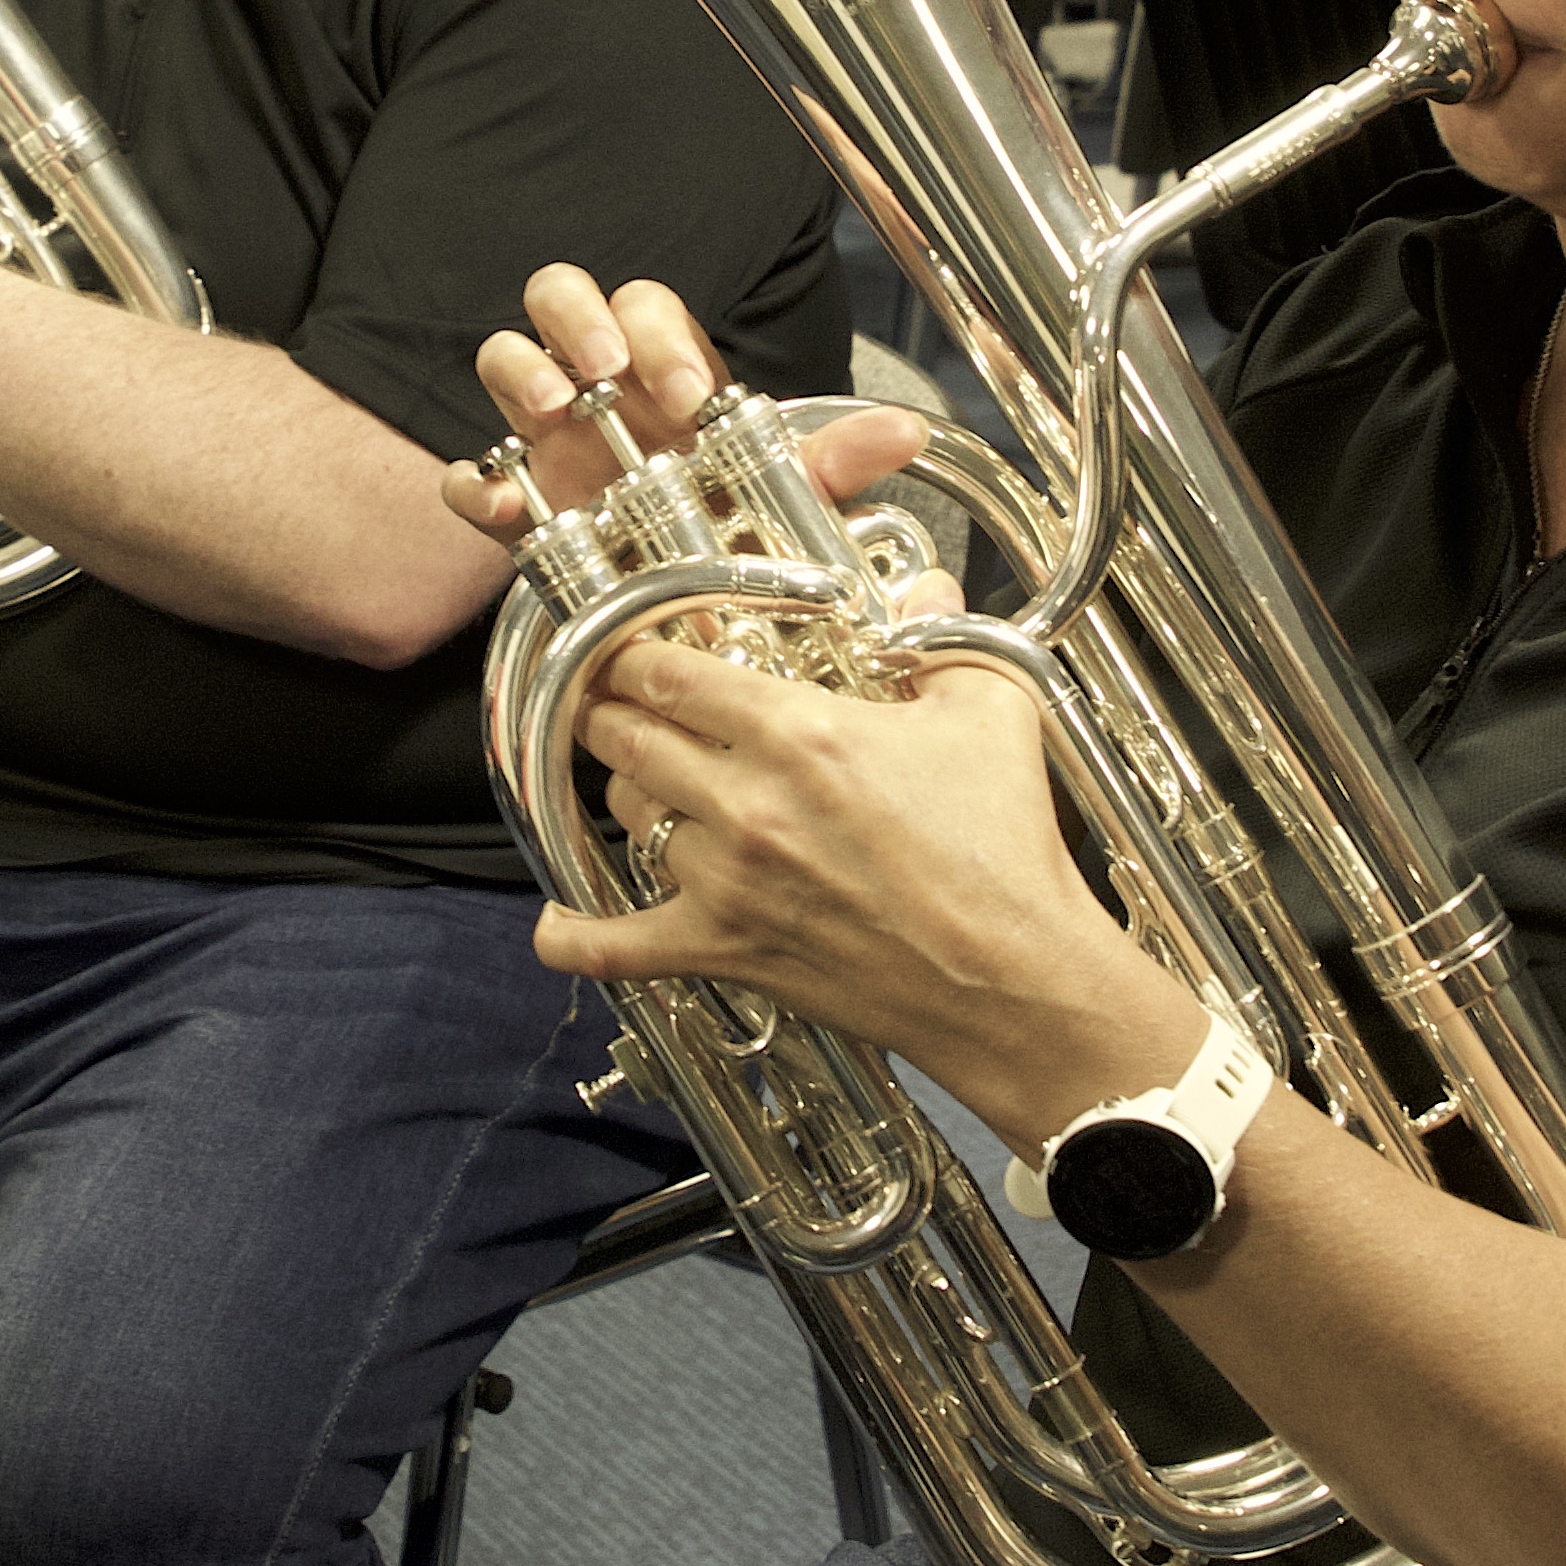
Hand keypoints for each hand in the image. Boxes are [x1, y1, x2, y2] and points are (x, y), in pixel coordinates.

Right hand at [450, 264, 922, 540]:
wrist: (678, 606)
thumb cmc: (727, 527)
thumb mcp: (785, 497)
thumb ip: (836, 462)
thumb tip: (905, 432)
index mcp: (660, 368)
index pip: (649, 306)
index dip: (661, 335)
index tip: (686, 396)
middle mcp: (596, 385)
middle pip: (560, 294)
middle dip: (578, 320)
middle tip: (604, 369)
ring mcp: (544, 435)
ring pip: (504, 356)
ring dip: (524, 373)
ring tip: (554, 413)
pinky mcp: (510, 496)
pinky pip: (465, 471)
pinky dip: (475, 482)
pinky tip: (508, 505)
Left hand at [466, 276, 1185, 1138]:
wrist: (1010, 977)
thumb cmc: (1004, 850)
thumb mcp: (991, 709)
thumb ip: (944, 634)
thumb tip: (924, 588)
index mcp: (798, 731)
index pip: (664, 668)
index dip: (633, 648)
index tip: (634, 645)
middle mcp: (745, 801)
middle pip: (622, 733)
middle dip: (612, 709)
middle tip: (622, 702)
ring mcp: (725, 880)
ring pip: (621, 816)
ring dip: (624, 795)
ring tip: (648, 784)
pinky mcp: (724, 950)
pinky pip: (612, 947)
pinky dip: (574, 938)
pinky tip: (555, 927)